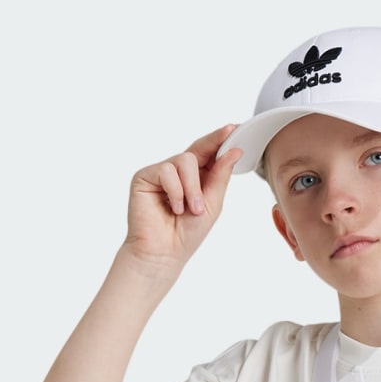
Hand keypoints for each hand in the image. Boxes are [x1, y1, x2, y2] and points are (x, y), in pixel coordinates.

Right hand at [121, 123, 242, 277]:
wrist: (163, 254)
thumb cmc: (186, 234)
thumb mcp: (212, 204)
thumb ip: (221, 177)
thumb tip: (234, 150)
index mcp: (195, 177)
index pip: (208, 153)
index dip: (221, 139)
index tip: (235, 127)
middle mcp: (177, 172)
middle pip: (197, 148)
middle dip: (214, 145)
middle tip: (229, 134)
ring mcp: (161, 173)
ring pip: (185, 160)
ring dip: (192, 187)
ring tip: (191, 209)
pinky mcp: (145, 176)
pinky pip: (167, 171)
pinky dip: (176, 191)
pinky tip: (174, 208)